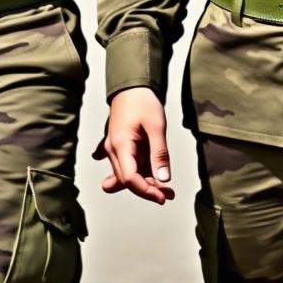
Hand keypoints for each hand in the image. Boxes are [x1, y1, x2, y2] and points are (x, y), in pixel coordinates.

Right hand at [92, 86, 174, 204]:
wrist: (132, 85)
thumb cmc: (142, 101)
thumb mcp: (156, 126)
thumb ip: (159, 154)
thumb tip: (163, 179)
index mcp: (120, 145)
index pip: (129, 179)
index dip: (146, 191)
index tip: (163, 196)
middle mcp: (113, 150)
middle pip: (127, 180)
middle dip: (148, 189)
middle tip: (169, 193)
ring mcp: (115, 148)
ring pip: (128, 174)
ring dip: (145, 181)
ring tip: (166, 187)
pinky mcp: (120, 146)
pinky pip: (128, 165)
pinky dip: (140, 173)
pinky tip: (151, 179)